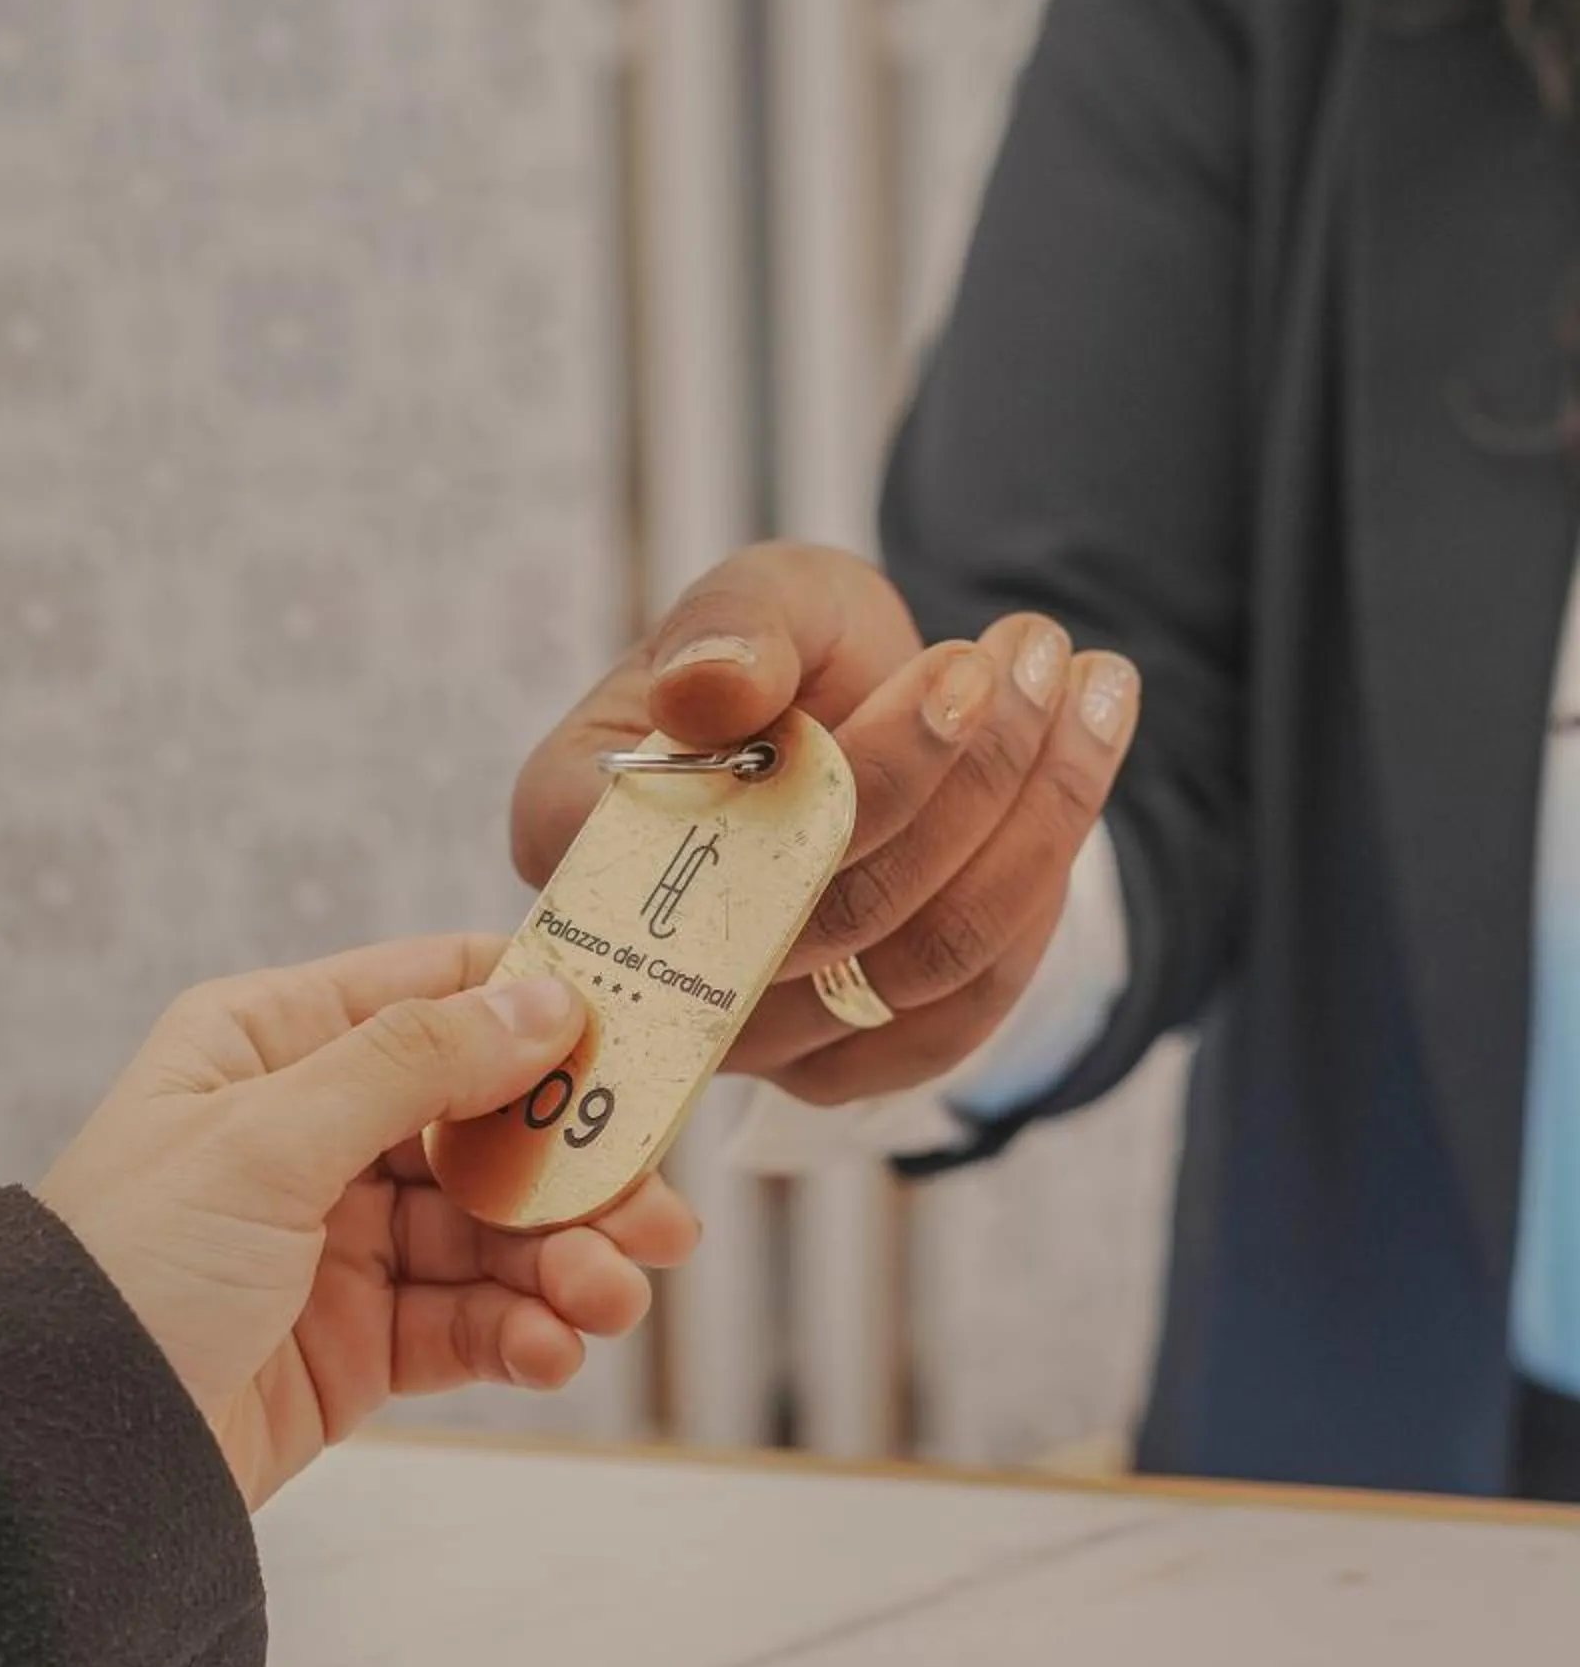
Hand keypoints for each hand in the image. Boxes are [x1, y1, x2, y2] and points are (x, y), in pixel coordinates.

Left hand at [38, 937, 698, 1511]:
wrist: (52, 1457)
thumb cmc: (126, 1268)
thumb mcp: (266, 1141)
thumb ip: (413, 1063)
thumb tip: (543, 996)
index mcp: (268, 1046)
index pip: (434, 993)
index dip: (541, 1013)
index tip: (643, 1047)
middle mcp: (310, 1132)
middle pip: (486, 1125)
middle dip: (576, 1171)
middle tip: (659, 1215)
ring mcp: (337, 1241)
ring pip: (493, 1232)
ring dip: (564, 1263)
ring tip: (608, 1301)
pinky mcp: (357, 1343)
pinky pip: (468, 1320)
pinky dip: (520, 1332)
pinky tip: (548, 1350)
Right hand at [511, 540, 1139, 1105]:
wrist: (848, 723)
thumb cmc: (780, 655)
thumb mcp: (762, 596)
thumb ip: (732, 624)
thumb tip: (710, 689)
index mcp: (578, 835)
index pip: (726, 835)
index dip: (864, 768)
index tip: (965, 665)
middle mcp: (645, 965)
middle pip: (838, 907)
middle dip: (973, 773)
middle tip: (1037, 651)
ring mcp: (745, 1036)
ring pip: (918, 960)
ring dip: (1033, 820)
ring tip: (1088, 686)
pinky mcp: (842, 1070)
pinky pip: (965, 1010)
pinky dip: (1040, 892)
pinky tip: (1075, 776)